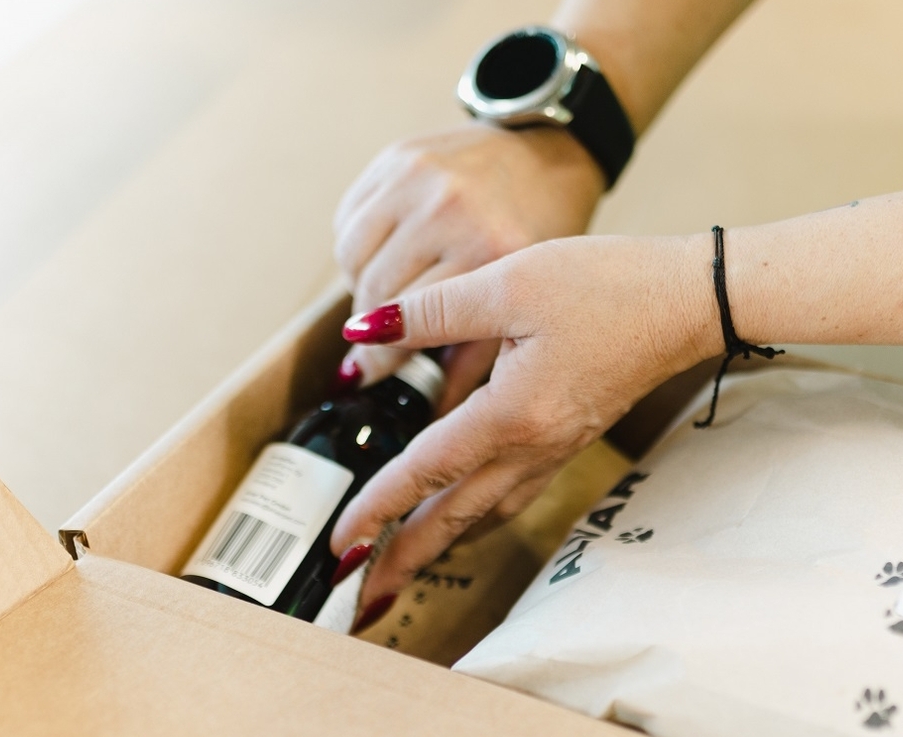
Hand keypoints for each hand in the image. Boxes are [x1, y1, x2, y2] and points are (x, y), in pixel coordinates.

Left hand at [330, 234, 716, 618]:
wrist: (690, 300)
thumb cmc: (609, 286)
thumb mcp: (510, 282)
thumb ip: (433, 312)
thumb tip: (368, 330)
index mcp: (511, 415)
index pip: (425, 472)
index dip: (376, 508)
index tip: (339, 543)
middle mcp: (532, 446)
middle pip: (453, 518)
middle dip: (402, 559)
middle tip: (359, 596)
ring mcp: (554, 449)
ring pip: (483, 514)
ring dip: (438, 545)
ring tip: (399, 566)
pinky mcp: (568, 439)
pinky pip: (510, 495)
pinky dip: (475, 517)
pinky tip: (461, 515)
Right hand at [333, 121, 605, 411]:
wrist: (551, 155)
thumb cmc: (543, 234)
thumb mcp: (526, 298)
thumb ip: (476, 354)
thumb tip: (433, 415)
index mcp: (490, 249)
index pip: (412, 322)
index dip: (385, 358)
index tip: (369, 378)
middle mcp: (452, 209)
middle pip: (374, 292)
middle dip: (371, 327)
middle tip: (375, 346)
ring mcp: (420, 177)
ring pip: (353, 257)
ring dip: (360, 285)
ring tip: (384, 299)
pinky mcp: (397, 156)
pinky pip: (350, 219)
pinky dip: (359, 247)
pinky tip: (386, 256)